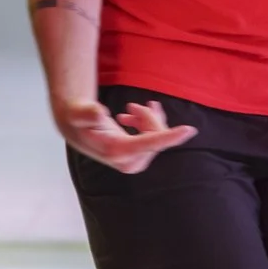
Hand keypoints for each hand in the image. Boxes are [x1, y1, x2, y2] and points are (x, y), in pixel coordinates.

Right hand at [53, 97, 196, 175]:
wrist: (78, 129)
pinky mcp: (138, 159)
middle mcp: (128, 161)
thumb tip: (100, 113)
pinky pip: (156, 140)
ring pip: (157, 137)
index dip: (169, 137)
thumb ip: (87, 112)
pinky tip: (137, 115)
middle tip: (131, 106)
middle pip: (155, 136)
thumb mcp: (78, 112)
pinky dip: (149, 124)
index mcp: (117, 151)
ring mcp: (134, 162)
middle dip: (147, 117)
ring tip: (131, 109)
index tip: (189, 130)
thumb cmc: (78, 118)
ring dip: (147, 120)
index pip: (149, 144)